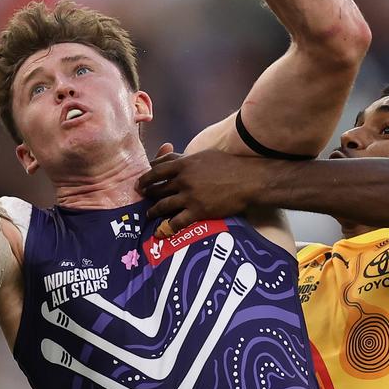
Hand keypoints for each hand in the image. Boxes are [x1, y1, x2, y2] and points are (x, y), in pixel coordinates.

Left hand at [138, 149, 257, 236]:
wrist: (248, 180)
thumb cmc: (228, 165)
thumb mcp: (203, 156)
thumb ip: (183, 158)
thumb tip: (166, 157)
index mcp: (184, 164)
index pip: (156, 171)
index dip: (145, 179)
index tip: (140, 184)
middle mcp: (184, 180)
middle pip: (158, 189)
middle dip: (148, 196)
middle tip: (143, 200)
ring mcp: (190, 197)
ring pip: (163, 206)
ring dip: (153, 211)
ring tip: (149, 214)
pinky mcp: (198, 212)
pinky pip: (176, 222)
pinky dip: (166, 228)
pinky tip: (160, 232)